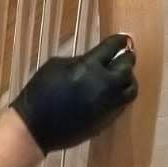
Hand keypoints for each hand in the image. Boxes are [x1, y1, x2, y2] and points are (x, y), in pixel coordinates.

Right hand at [11, 35, 138, 155]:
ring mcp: (109, 104)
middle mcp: (105, 84)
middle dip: (126, 58)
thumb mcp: (56, 65)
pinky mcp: (108, 119)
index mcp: (89, 66)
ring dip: (128, 79)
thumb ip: (79, 60)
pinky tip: (113, 92)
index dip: (120, 41)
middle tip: (124, 55)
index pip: (112, 48)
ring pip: (131, 88)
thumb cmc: (40, 92)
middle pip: (127, 66)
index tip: (123, 39)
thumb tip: (93, 60)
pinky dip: (122, 95)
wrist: (36, 127)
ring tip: (121, 76)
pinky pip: (123, 103)